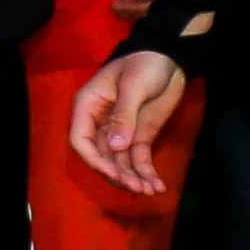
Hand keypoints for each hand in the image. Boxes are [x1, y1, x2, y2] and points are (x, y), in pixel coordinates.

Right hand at [71, 50, 191, 196]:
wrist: (169, 59)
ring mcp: (121, 132)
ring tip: (149, 190)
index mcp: (88, 106)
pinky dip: (146, 173)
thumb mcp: (133, 87)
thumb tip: (115, 147)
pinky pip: (139, 159)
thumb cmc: (144, 65)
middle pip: (101, 156)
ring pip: (120, 162)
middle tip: (136, 186)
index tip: (113, 173)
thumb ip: (123, 116)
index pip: (80, 140)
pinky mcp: (139, 136)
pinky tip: (157, 186)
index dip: (93, 159)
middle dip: (117, 173)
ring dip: (132, 177)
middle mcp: (100, 123)